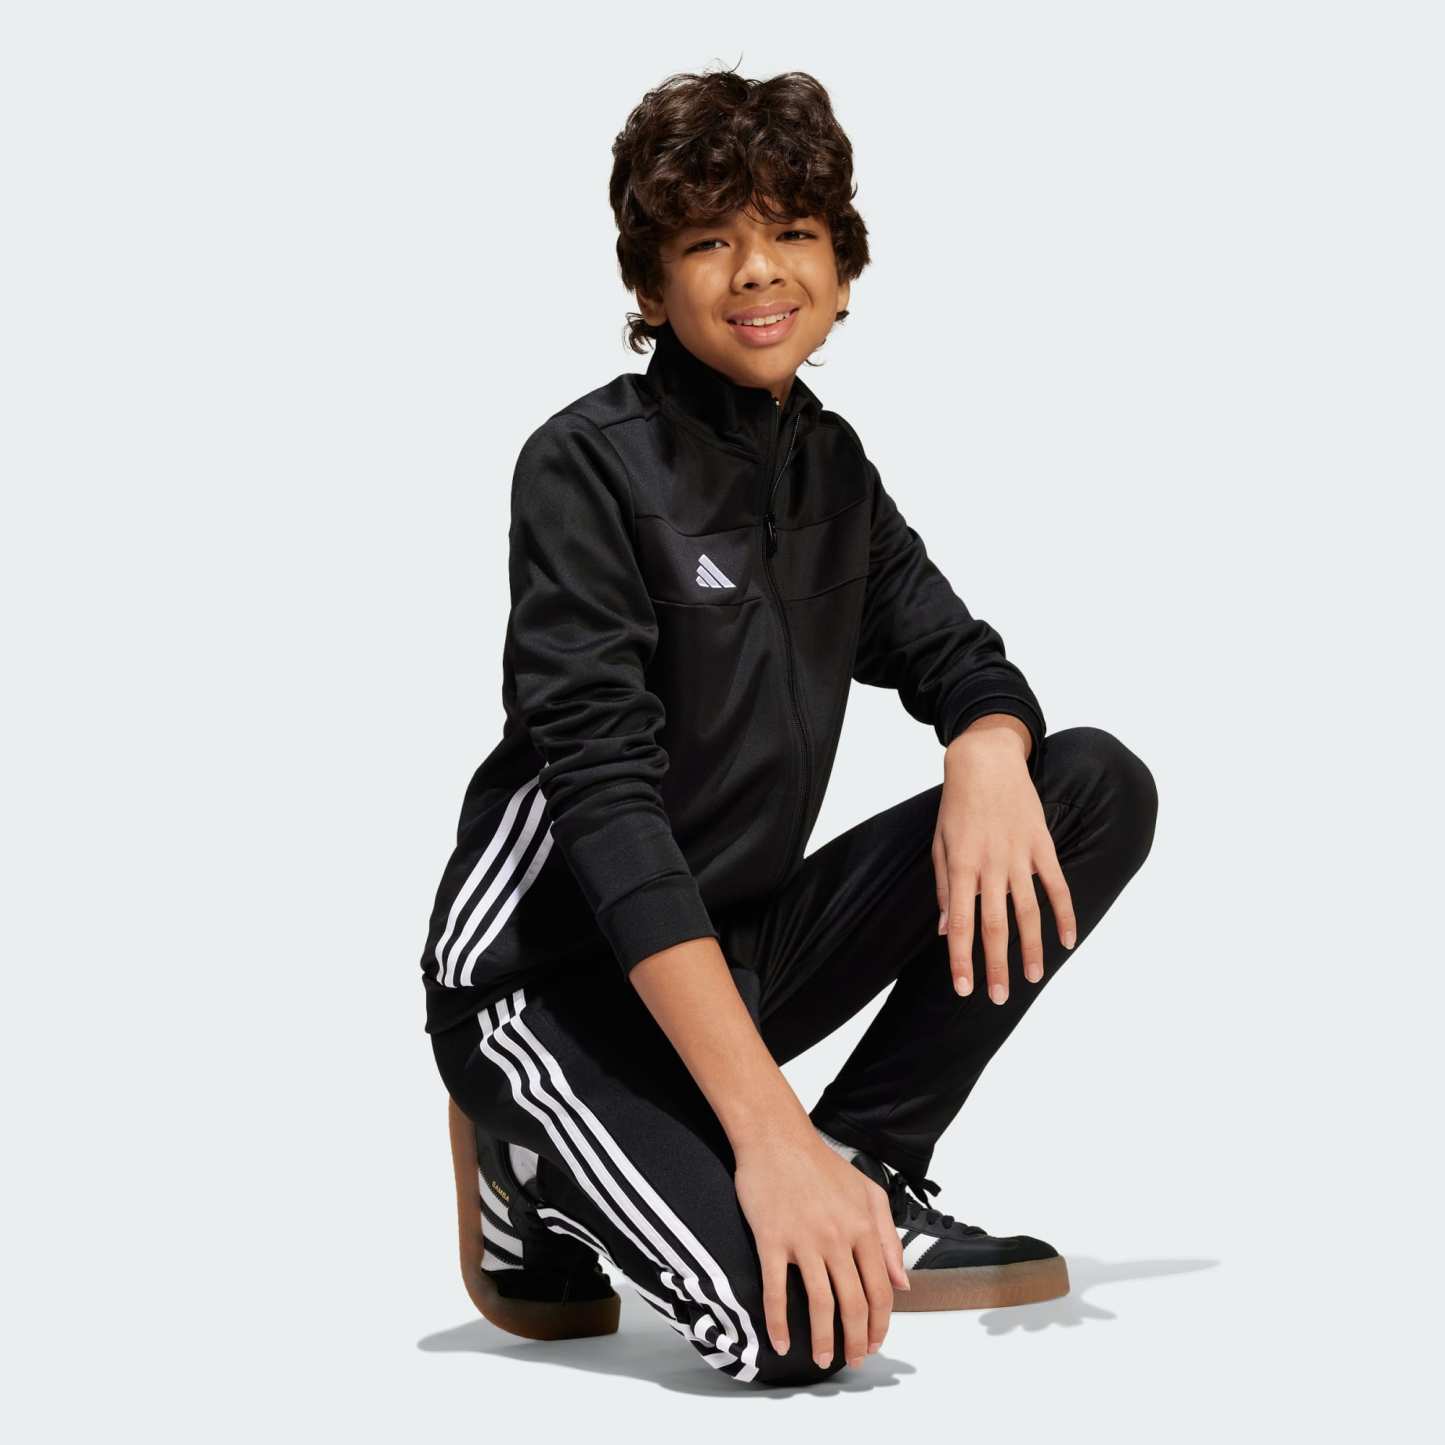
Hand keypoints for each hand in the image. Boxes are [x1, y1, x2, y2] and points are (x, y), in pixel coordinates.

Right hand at [733, 1130, 907, 1369]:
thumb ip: (888, 1237)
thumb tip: (902, 1282)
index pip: (880, 1288)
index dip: (880, 1323)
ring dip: (823, 1339)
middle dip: (856, 1340)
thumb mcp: (867, 1192)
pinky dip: (779, 1322)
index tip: (875, 1342)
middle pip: (853, 1303)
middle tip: (854, 1360)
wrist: (776, 1138)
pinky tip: (781, 1342)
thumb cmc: (820, 1164)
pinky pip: (775, 1290)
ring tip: (823, 1360)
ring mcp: (804, 1241)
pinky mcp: (772, 1240)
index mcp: (863, 1227)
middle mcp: (838, 1237)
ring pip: (820, 1303)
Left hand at [937, 718, 1076, 1002]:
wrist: (984, 760)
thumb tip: (948, 930)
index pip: (961, 924)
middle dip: (997, 965)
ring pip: (1028, 911)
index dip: (962, 959)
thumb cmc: (956, 804)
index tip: (964, 989)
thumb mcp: (939, 843)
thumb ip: (945, 888)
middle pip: (996, 926)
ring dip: (1031, 948)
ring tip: (1034, 978)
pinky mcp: (1042, 844)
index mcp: (961, 866)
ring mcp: (1019, 855)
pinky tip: (1068, 940)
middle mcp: (991, 865)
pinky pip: (1056, 885)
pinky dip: (1064, 913)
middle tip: (998, 997)